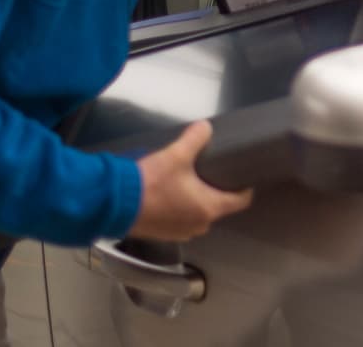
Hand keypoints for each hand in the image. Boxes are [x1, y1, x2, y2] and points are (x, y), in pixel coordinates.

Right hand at [128, 120, 252, 240]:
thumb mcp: (176, 155)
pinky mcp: (165, 234)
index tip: (242, 176)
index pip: (241, 201)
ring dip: (197, 201)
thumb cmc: (152, 182)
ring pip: (199, 215)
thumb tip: (206, 127)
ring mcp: (182, 232)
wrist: (117, 204)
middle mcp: (199, 225)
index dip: (245, 188)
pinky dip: (181, 209)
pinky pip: (182, 220)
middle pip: (219, 207)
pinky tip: (171, 195)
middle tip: (212, 173)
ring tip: (191, 182)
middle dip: (217, 191)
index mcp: (209, 208)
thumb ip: (195, 139)